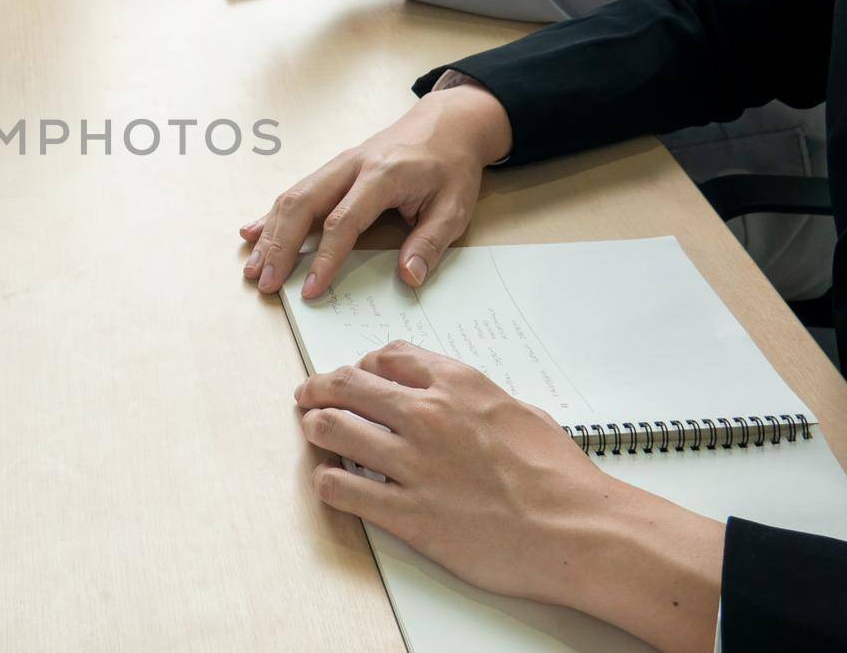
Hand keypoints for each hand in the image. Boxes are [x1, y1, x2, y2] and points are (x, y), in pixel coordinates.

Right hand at [240, 83, 510, 297]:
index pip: (344, 221)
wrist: (447, 123)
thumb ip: (430, 243)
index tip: (311, 289)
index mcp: (383, 175)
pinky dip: (271, 214)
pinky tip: (251, 233)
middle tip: (264, 282)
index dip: (324, 258)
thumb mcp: (455, 207)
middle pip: (303, 205)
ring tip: (252, 267)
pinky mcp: (332, 168)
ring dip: (269, 234)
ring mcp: (338, 164)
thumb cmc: (451, 166)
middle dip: (279, 246)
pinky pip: (296, 190)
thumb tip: (409, 278)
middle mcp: (351, 166)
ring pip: (293, 196)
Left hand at [295, 342, 723, 652]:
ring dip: (315, 429)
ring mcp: (412, 464)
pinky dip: (328, 481)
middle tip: (308, 397)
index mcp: (456, 384)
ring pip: (330, 429)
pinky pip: (340, 488)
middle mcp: (426, 415)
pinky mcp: (405, 513)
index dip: (362, 366)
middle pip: (344, 384)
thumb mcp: (518, 411)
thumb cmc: (560, 477)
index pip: (386, 357)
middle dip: (318, 388)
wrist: (579, 531)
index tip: (353, 376)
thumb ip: (472, 398)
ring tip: (314, 434)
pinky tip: (332, 481)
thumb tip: (449, 398)